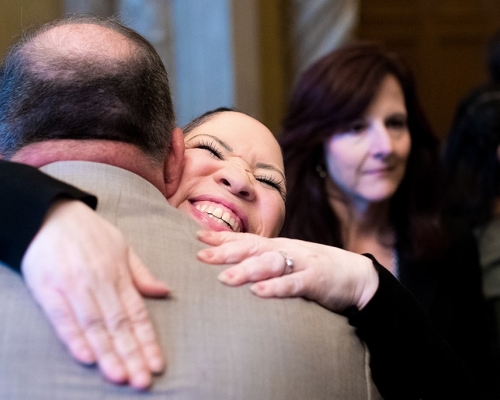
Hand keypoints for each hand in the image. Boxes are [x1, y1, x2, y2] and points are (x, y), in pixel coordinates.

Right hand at [21, 200, 168, 388]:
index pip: (137, 314)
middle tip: (142, 381)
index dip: (147, 341)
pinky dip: (74, 338)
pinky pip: (62, 318)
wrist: (50, 214)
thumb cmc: (91, 233)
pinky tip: (87, 357)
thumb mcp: (123, 247)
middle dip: (131, 355)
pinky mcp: (47, 289)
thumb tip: (165, 292)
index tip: (156, 365)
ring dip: (108, 353)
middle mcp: (98, 282)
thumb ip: (141, 274)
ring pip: (94, 326)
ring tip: (121, 376)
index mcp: (118, 274)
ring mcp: (72, 286)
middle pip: (118, 325)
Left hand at [196, 230, 378, 311]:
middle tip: (201, 255)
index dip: (223, 238)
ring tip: (224, 277)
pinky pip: (294, 284)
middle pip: (253, 248)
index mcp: (277, 247)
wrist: (356, 275)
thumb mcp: (288, 262)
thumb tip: (234, 269)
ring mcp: (302, 264)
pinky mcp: (317, 280)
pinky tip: (260, 292)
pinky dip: (277, 287)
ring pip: (271, 263)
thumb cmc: (315, 270)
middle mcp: (286, 251)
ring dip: (247, 270)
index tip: (197, 236)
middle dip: (226, 251)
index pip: (246, 239)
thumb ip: (265, 264)